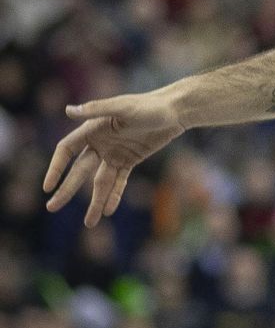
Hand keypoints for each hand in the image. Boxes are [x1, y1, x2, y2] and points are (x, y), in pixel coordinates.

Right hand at [43, 92, 186, 226]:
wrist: (174, 111)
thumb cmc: (149, 105)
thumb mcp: (123, 107)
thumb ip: (97, 109)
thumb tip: (68, 110)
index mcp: (92, 129)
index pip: (66, 151)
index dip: (56, 168)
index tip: (47, 187)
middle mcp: (99, 143)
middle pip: (79, 171)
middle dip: (67, 190)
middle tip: (52, 208)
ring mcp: (115, 154)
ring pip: (100, 181)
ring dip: (95, 201)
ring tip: (89, 222)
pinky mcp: (130, 160)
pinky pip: (119, 181)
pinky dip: (114, 195)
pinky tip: (108, 211)